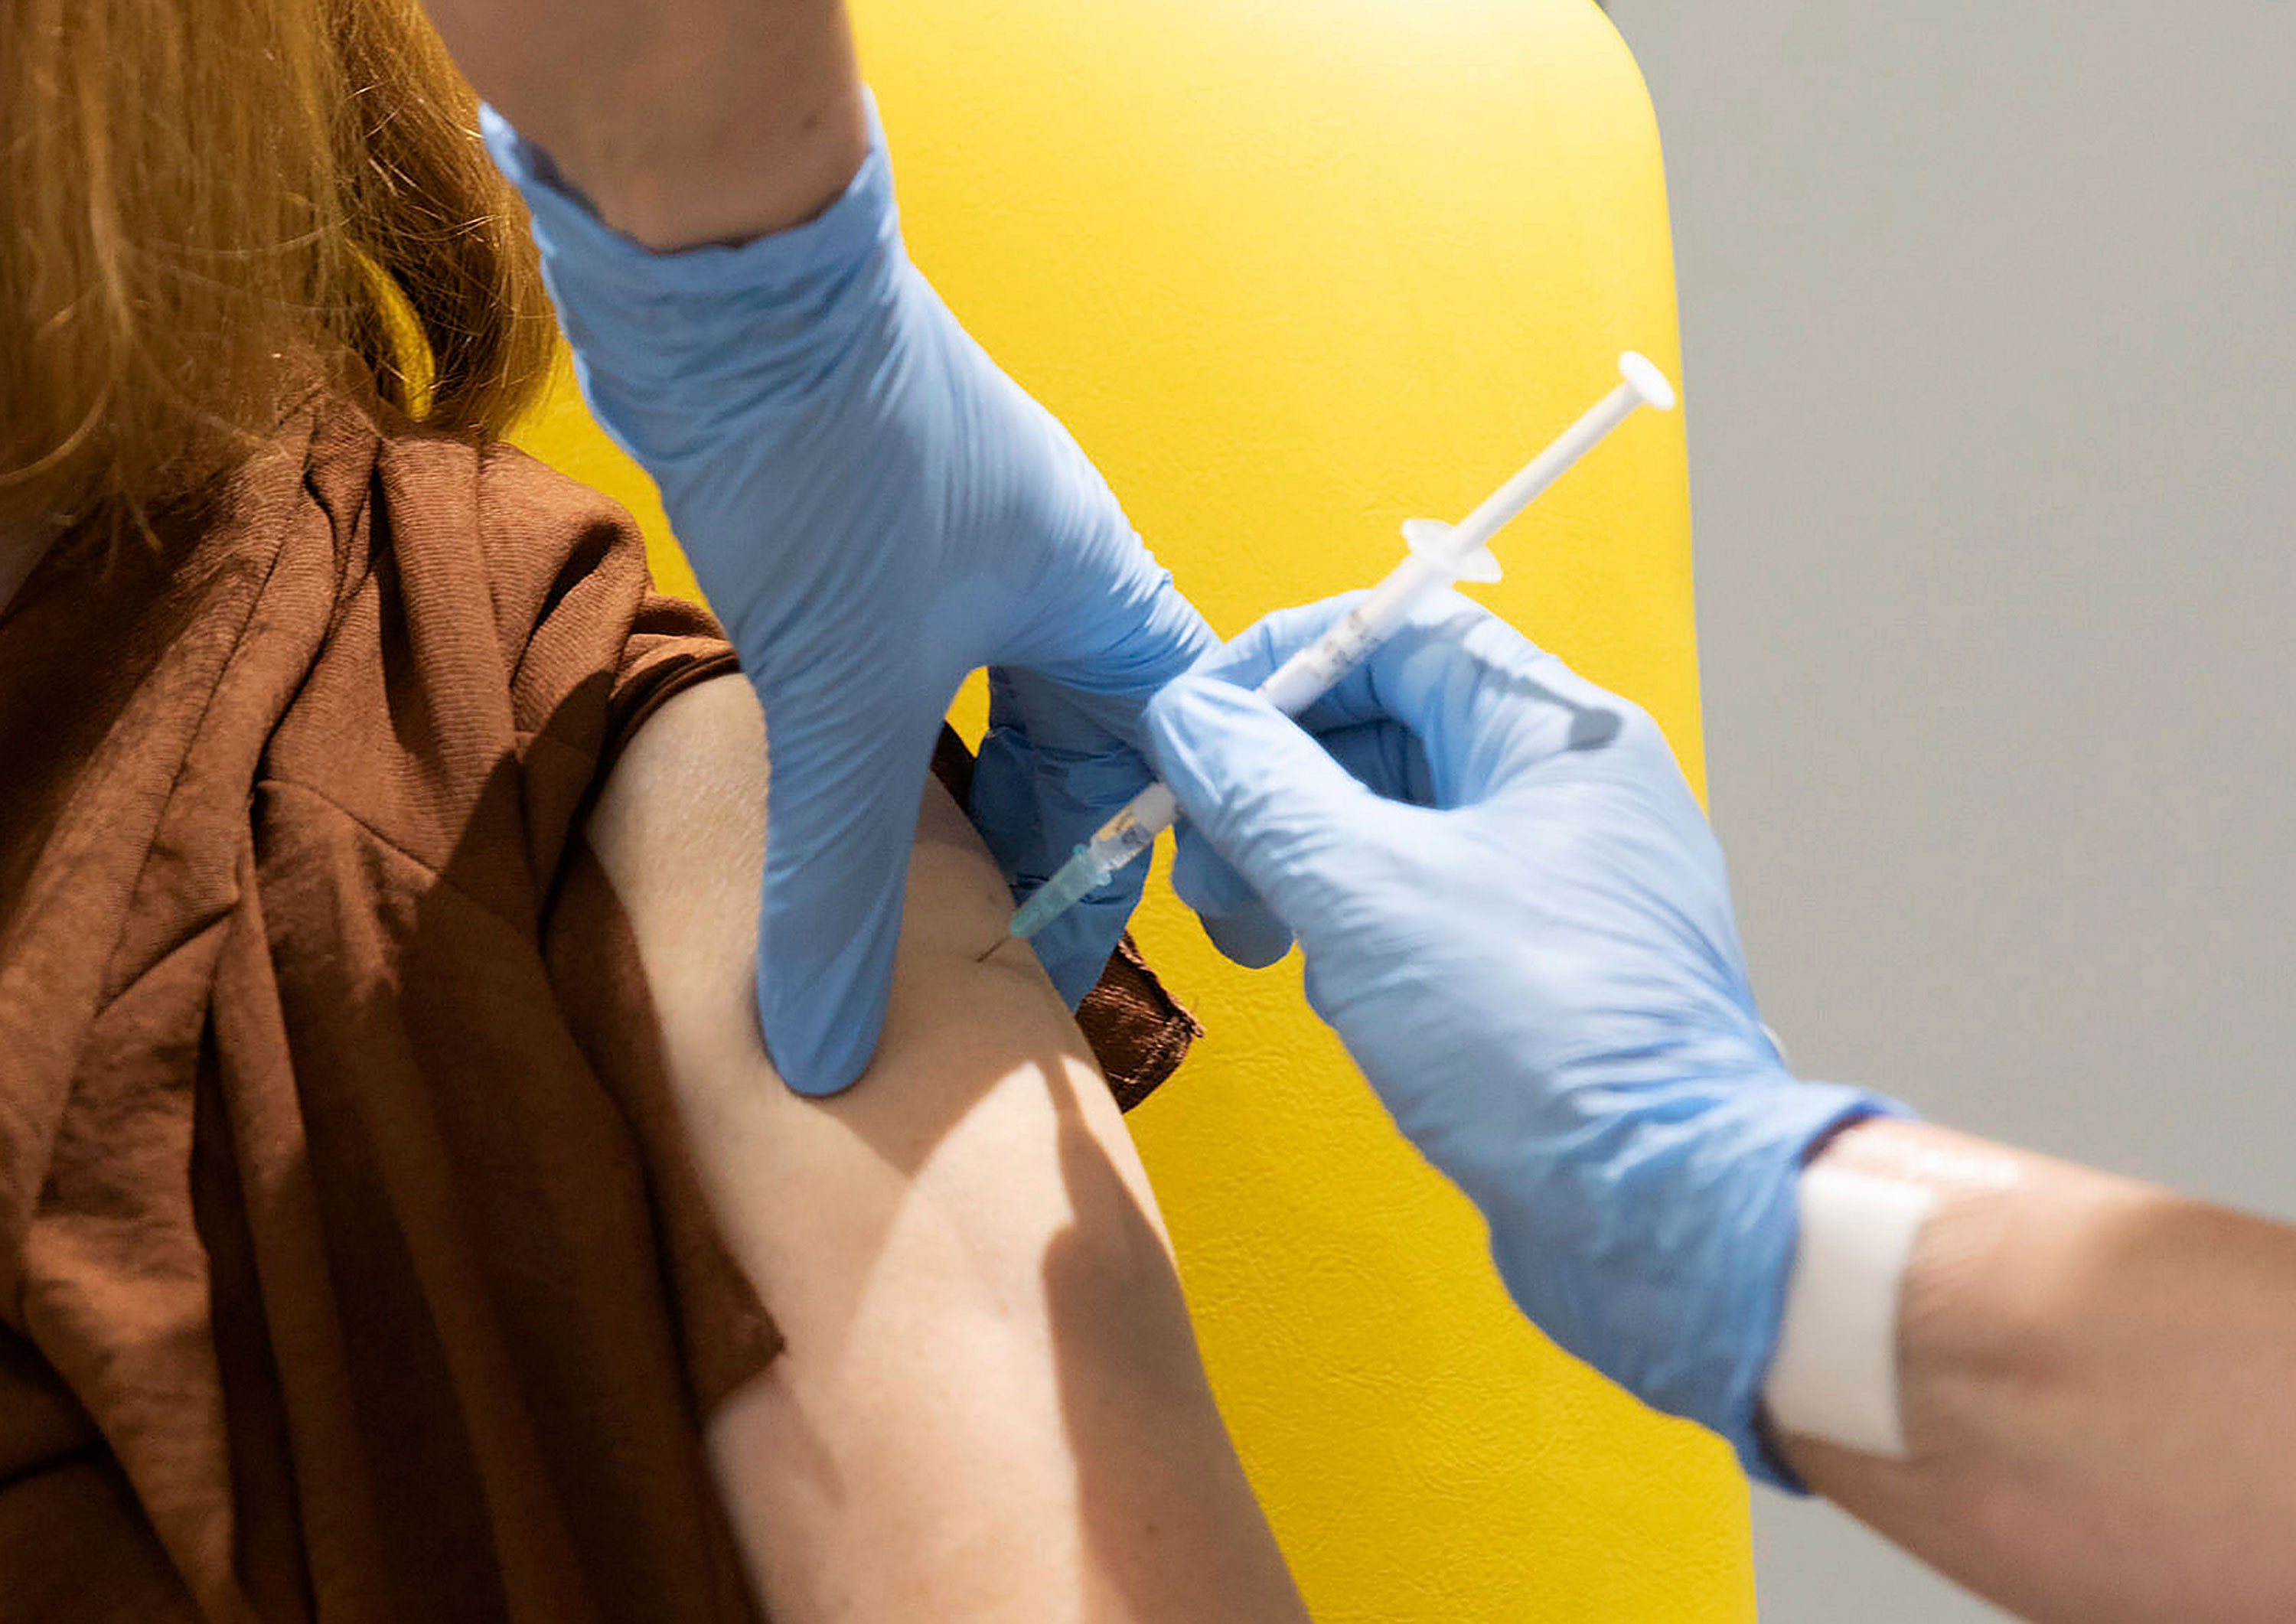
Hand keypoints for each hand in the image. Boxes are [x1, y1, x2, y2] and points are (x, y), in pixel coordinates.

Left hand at [487, 105, 1230, 1093]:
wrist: (727, 275)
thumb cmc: (835, 457)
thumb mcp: (849, 698)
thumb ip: (845, 884)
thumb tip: (831, 1047)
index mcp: (1101, 596)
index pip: (1178, 754)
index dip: (1173, 858)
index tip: (1141, 950)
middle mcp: (1049, 569)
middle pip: (1087, 741)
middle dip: (1054, 850)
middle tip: (1007, 959)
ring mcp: (961, 546)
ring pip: (996, 707)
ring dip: (971, 803)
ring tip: (931, 909)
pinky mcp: (873, 532)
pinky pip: (917, 674)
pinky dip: (900, 750)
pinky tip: (851, 806)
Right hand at [1142, 592, 1901, 1478]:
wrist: (1663, 1218)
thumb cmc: (1543, 1042)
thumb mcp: (1366, 895)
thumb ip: (1263, 791)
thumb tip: (1189, 713)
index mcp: (1556, 734)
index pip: (1400, 631)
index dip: (1283, 664)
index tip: (1197, 723)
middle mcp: (1569, 791)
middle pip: (1386, 730)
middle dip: (1276, 788)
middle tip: (1205, 865)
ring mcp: (1562, 882)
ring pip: (1394, 826)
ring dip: (1304, 869)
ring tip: (1261, 943)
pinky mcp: (1543, 966)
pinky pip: (1423, 906)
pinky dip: (1357, 932)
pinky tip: (1336, 994)